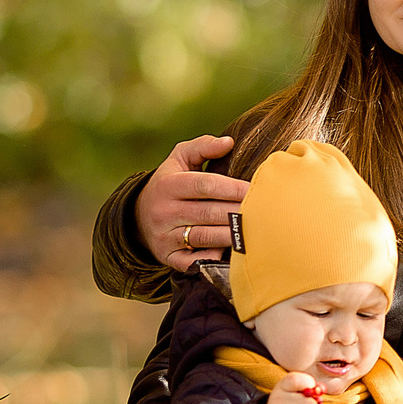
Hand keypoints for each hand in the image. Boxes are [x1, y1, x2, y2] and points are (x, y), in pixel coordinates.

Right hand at [135, 135, 247, 271]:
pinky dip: (213, 258)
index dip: (232, 188)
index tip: (254, 189)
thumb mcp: (179, 158)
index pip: (204, 185)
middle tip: (264, 211)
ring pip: (205, 237)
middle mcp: (163, 211)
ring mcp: (164, 236)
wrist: (138, 215)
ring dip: (232, 234)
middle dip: (237, 212)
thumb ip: (202, 146)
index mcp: (168, 185)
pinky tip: (231, 252)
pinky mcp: (167, 257)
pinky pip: (193, 261)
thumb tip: (229, 142)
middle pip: (208, 212)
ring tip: (254, 229)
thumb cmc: (170, 181)